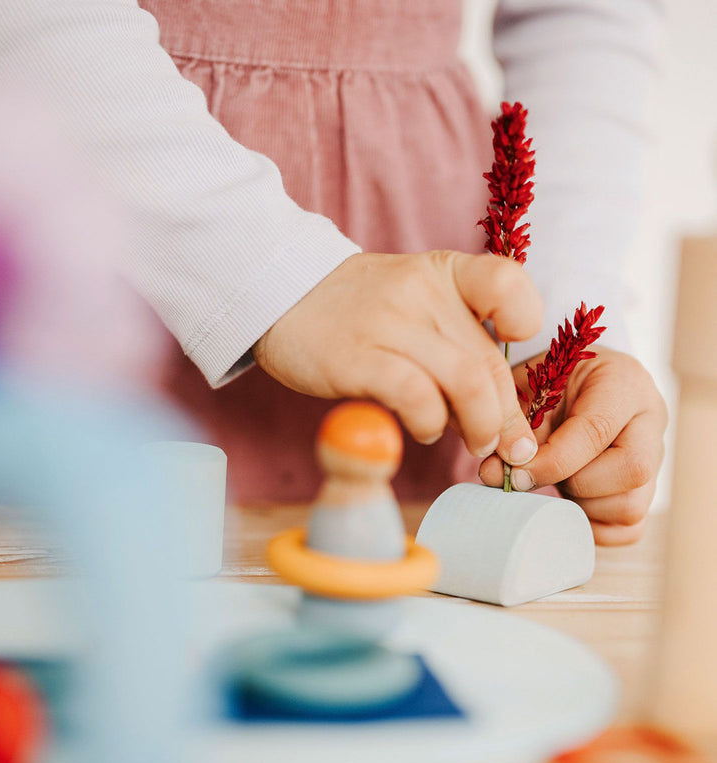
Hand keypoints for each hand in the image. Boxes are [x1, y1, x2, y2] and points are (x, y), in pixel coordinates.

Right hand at [253, 251, 542, 463]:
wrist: (282, 294)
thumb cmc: (355, 309)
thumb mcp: (412, 297)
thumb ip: (454, 335)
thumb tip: (495, 405)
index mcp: (443, 272)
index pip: (507, 283)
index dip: (524, 321)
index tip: (514, 352)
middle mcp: (422, 293)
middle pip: (490, 360)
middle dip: (508, 416)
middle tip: (507, 445)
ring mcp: (390, 324)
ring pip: (464, 382)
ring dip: (480, 427)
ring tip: (473, 444)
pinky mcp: (358, 358)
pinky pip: (416, 396)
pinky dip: (430, 423)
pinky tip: (422, 431)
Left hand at [479, 347, 667, 544]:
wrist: (570, 384)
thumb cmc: (548, 385)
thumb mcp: (529, 390)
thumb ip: (514, 429)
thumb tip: (494, 475)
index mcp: (623, 383)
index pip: (597, 431)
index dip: (552, 461)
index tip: (516, 474)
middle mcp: (650, 421)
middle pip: (631, 471)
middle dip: (573, 483)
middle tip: (539, 475)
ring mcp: (656, 459)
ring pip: (631, 506)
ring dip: (580, 506)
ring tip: (555, 482)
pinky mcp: (647, 491)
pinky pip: (628, 529)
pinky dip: (591, 525)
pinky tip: (567, 501)